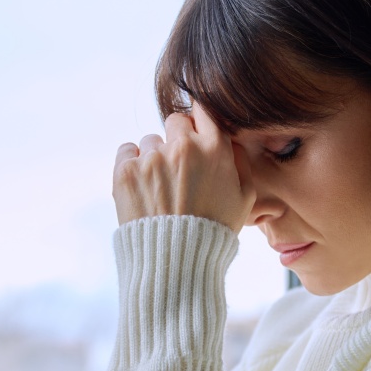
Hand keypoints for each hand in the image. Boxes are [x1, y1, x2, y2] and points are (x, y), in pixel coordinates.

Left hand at [112, 103, 254, 231]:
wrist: (175, 261)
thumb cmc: (214, 231)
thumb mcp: (244, 198)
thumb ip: (240, 161)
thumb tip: (229, 139)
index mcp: (214, 148)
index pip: (203, 109)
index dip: (200, 122)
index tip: (196, 135)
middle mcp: (182, 147)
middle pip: (175, 121)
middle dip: (177, 139)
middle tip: (179, 169)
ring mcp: (151, 158)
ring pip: (150, 140)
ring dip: (154, 158)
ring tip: (161, 189)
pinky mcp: (125, 171)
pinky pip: (126, 151)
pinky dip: (132, 165)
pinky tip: (143, 188)